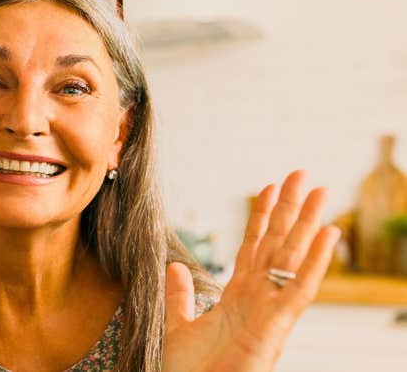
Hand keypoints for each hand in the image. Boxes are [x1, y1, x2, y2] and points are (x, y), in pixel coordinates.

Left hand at [162, 170, 340, 371]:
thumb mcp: (177, 326)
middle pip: (277, 243)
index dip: (261, 217)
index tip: (267, 187)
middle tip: (301, 174)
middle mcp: (258, 297)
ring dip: (308, 224)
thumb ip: (179, 295)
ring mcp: (271, 310)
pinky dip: (315, 262)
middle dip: (290, 209)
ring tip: (322, 192)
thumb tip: (173, 265)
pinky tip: (329, 234)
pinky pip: (302, 289)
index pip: (253, 247)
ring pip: (294, 258)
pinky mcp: (278, 327)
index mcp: (237, 296)